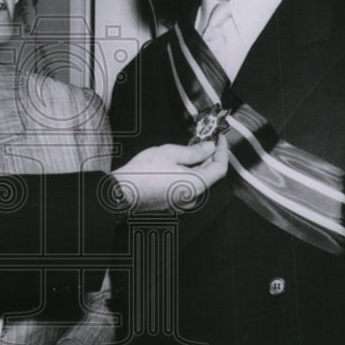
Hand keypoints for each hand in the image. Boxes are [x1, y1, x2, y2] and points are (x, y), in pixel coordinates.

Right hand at [110, 133, 227, 211]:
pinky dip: (187, 175)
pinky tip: (178, 165)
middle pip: (209, 176)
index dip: (222, 151)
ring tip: (189, 150)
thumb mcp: (170, 153)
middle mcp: (192, 198)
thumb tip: (210, 147)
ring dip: (198, 166)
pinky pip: (186, 188)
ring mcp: (182, 204)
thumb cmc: (143, 173)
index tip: (219, 138)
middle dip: (209, 157)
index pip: (220, 168)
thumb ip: (194, 151)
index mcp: (196, 185)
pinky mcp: (172, 205)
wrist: (121, 193)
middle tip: (204, 140)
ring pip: (197, 182)